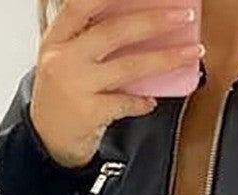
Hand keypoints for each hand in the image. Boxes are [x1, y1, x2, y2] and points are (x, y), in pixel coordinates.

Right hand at [31, 0, 202, 166]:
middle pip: (114, 31)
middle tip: (183, 17)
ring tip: (190, 53)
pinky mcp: (89, 112)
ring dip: (165, 59)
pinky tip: (153, 100)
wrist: (47, 138)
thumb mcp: (65, 59)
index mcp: (57, 38)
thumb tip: (140, 23)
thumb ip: (90, 40)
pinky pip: (127, 102)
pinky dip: (143, 101)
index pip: (80, 6)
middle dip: (154, 21)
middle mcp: (64, 58)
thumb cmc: (63, 94)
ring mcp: (76, 85)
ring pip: (128, 66)